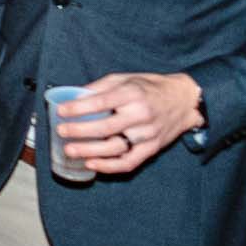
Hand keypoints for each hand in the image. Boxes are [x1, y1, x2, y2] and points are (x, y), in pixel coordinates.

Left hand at [56, 71, 204, 174]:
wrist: (184, 100)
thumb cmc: (150, 87)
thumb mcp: (126, 78)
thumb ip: (100, 87)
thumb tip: (74, 96)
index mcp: (132, 93)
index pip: (101, 102)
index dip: (79, 108)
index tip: (61, 111)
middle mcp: (141, 114)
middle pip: (106, 127)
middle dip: (80, 131)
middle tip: (61, 131)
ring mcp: (148, 133)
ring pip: (115, 147)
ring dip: (90, 151)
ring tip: (70, 151)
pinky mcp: (153, 148)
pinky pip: (129, 162)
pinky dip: (109, 166)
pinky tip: (92, 164)